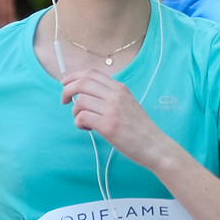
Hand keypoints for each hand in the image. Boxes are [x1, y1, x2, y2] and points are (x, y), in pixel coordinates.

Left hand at [59, 67, 173, 169]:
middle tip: (64, 101)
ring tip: (84, 121)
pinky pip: (82, 117)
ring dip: (75, 112)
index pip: (91, 73)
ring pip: (80, 101)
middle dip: (66, 90)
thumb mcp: (128, 104)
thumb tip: (85, 93)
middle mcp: (116, 96)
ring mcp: (112, 110)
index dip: (73, 77)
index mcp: (120, 88)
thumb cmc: (140, 128)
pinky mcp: (108, 126)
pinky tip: (88, 128)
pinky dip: (79, 123)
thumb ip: (110, 96)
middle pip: (82, 83)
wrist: (155, 146)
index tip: (65, 84)